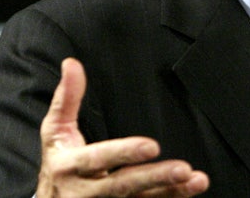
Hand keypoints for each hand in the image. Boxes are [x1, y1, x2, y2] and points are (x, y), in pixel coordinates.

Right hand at [37, 57, 209, 196]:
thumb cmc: (58, 162)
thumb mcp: (54, 130)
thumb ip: (66, 98)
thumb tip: (72, 64)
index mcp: (70, 165)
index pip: (99, 159)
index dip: (124, 153)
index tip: (151, 146)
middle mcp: (86, 191)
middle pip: (123, 186)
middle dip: (154, 178)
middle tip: (182, 169)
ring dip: (169, 191)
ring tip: (194, 180)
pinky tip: (188, 189)